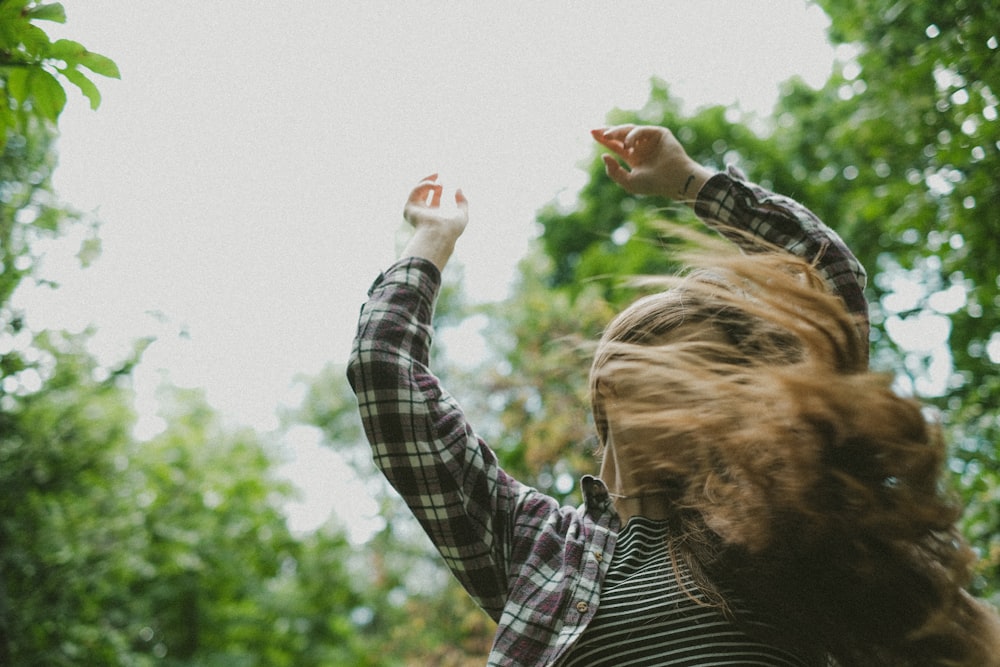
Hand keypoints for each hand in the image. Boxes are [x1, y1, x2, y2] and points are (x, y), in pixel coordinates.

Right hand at [401, 174, 468, 270]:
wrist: (440, 235)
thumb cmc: (452, 228)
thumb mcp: (462, 214)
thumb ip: (462, 202)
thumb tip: (458, 189)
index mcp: (436, 214)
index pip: (436, 197)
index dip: (439, 187)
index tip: (444, 180)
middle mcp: (425, 212)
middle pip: (424, 192)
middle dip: (429, 181)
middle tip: (437, 173)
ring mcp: (416, 210)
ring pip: (417, 190)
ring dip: (426, 181)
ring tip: (436, 177)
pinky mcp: (409, 208)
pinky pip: (415, 192)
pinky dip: (424, 185)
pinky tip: (434, 185)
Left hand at [591, 125, 711, 201]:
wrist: (674, 180)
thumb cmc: (653, 184)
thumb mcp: (628, 182)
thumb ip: (614, 172)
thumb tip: (604, 156)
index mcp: (634, 158)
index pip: (616, 145)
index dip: (604, 139)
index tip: (592, 133)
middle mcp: (641, 147)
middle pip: (620, 135)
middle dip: (607, 131)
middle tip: (594, 130)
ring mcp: (650, 139)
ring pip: (629, 131)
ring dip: (616, 132)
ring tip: (606, 137)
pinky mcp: (659, 133)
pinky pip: (642, 130)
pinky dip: (632, 136)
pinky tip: (628, 145)